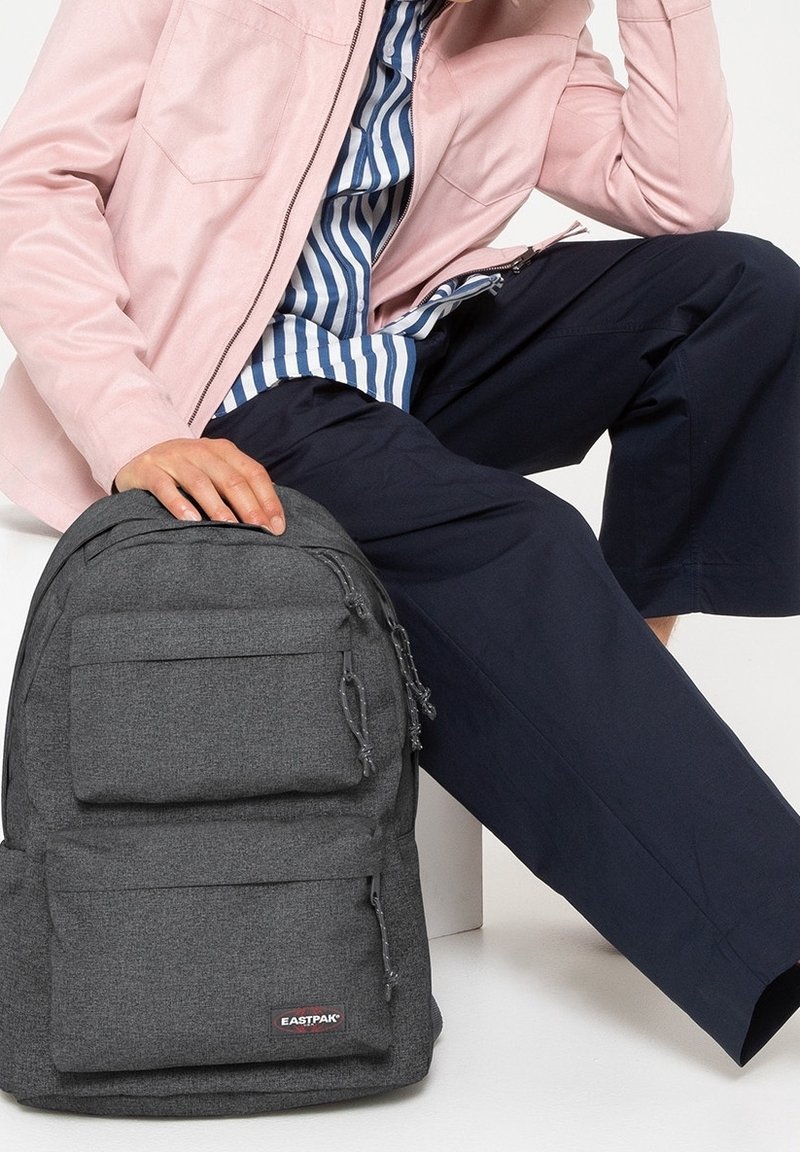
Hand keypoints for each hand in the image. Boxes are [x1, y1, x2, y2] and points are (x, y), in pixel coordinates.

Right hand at [113, 437, 285, 533]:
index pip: (253, 473)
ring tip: (230, 528)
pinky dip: (178, 504)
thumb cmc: (186, 474)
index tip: (277, 527)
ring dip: (218, 507)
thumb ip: (239, 486)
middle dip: (248, 507)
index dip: (268, 500)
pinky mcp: (148, 470)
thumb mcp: (214, 472)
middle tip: (260, 532)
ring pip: (200, 483)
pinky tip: (190, 521)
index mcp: (223, 450)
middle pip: (230, 479)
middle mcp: (200, 450)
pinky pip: (164, 487)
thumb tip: (272, 516)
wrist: (139, 459)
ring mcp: (173, 458)